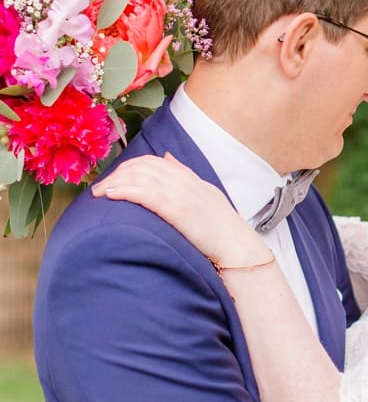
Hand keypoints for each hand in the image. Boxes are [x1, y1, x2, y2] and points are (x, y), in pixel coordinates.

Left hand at [94, 154, 264, 265]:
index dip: (130, 166)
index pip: (153, 162)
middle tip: (99, 188)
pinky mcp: (177, 210)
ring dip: (115, 183)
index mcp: (189, 178)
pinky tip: (111, 195)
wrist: (234, 244)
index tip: (115, 178)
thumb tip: (167, 158)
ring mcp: (181, 194)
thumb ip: (185, 174)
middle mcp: (184, 182)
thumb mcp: (205, 192)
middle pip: (142, 168)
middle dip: (117, 175)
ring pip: (140, 178)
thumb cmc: (220, 225)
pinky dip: (125, 191)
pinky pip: (145, 194)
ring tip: (98, 193)